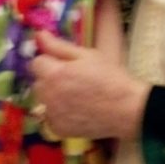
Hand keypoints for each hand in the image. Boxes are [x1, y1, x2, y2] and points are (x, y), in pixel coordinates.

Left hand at [30, 31, 149, 141]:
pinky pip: (49, 117)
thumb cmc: (110, 77)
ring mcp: (52, 115)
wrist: (128, 109)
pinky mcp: (58, 129)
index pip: (36, 63)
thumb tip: (38, 34)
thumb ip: (59, 46)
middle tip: (73, 80)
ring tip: (75, 96)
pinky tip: (76, 111)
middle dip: (50, 79)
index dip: (50, 61)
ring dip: (52, 96)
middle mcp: (48, 95)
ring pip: (42, 100)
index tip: (66, 65)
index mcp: (54, 74)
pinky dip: (58, 114)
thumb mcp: (88, 55)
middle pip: (38, 82)